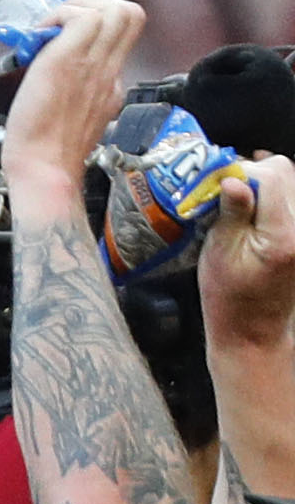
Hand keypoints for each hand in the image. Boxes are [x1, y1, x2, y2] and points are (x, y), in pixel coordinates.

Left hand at [0, 0, 144, 222]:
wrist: (44, 174)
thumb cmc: (47, 157)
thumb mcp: (77, 122)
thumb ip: (80, 98)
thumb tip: (60, 82)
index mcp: (111, 84)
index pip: (126, 34)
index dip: (103, 20)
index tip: (72, 30)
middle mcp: (109, 71)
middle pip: (130, 12)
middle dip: (97, 3)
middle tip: (63, 20)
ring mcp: (92, 65)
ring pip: (112, 8)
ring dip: (79, 6)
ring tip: (50, 26)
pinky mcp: (67, 62)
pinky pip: (80, 17)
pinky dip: (60, 16)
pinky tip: (39, 34)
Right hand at [205, 153, 294, 355]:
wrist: (253, 332)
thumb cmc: (228, 301)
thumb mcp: (218, 256)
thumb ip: (231, 213)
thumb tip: (232, 178)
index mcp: (284, 232)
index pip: (271, 175)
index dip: (241, 173)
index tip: (216, 185)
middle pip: (284, 171)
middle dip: (252, 175)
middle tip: (223, 195)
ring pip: (289, 180)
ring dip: (262, 185)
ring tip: (237, 206)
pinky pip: (291, 197)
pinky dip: (271, 196)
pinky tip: (252, 210)